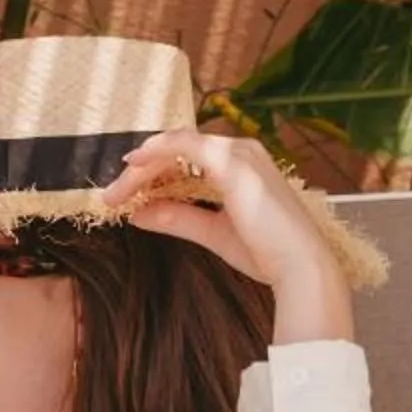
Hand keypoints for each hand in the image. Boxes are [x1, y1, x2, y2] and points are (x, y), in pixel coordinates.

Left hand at [103, 126, 353, 342]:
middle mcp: (242, 150)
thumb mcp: (211, 231)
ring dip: (142, 168)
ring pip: (175, 146)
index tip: (124, 189)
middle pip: (177, 148)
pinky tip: (134, 168)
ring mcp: (238, 153)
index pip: (186, 156)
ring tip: (117, 191)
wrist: (299, 266)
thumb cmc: (266, 252)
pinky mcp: (232, 162)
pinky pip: (183, 145)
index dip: (153, 169)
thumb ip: (175, 217)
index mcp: (242, 164)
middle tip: (112, 194)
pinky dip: (155, 153)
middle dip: (140, 170)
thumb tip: (136, 213)